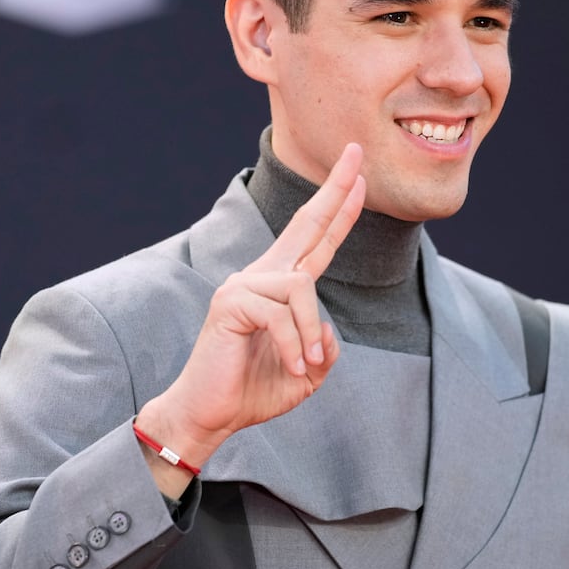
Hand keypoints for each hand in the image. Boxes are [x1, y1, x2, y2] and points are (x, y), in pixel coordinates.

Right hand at [135, 144, 365, 487]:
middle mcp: (261, 277)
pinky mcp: (232, 303)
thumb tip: (326, 327)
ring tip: (305, 366)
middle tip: (358, 152)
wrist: (210, 416)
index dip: (339, 208)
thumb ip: (324, 345)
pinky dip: (295, 346)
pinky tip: (290, 367)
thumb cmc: (254, 392)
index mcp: (280, 288)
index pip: (316, 240)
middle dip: (335, 189)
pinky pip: (281, 314)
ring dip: (310, 333)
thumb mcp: (308, 370)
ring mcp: (243, 285)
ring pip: (302, 289)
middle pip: (306, 224)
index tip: (359, 175)